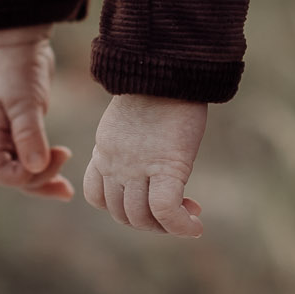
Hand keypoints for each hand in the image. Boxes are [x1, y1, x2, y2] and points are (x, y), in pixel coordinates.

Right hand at [0, 26, 72, 199]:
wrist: (21, 44)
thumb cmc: (18, 67)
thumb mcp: (24, 100)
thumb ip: (29, 133)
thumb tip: (35, 168)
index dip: (18, 176)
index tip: (44, 160)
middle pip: (9, 176)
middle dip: (37, 178)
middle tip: (64, 157)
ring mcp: (10, 135)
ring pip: (22, 171)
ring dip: (43, 181)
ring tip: (67, 191)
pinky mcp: (25, 130)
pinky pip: (32, 158)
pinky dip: (46, 167)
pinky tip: (62, 171)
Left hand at [83, 93, 205, 238]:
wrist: (168, 66)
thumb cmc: (159, 86)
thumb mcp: (134, 118)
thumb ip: (133, 141)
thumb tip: (151, 151)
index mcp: (105, 150)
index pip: (98, 197)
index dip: (121, 207)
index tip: (147, 200)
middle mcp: (115, 164)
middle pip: (121, 214)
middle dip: (149, 221)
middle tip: (178, 210)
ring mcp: (136, 168)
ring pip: (141, 218)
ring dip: (166, 226)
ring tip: (190, 214)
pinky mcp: (165, 167)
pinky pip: (166, 211)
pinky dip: (181, 226)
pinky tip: (196, 227)